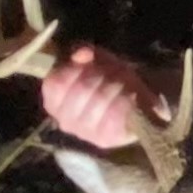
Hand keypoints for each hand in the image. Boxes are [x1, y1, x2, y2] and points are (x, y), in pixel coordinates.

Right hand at [40, 45, 163, 149]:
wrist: (138, 106)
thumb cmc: (111, 81)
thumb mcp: (97, 61)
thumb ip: (86, 52)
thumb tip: (83, 53)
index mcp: (54, 102)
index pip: (56, 83)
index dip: (76, 69)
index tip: (92, 62)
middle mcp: (64, 121)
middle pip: (81, 89)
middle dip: (102, 75)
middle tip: (117, 71)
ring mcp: (83, 133)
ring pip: (99, 100)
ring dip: (117, 85)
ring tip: (126, 82)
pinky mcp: (103, 140)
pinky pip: (114, 116)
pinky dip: (125, 101)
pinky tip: (131, 97)